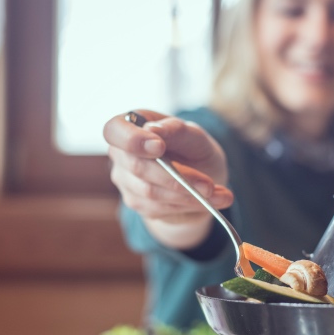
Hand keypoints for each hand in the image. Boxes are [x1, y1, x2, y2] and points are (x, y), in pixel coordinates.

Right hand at [103, 110, 233, 248]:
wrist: (200, 179)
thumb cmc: (194, 149)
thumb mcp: (195, 136)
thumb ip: (176, 130)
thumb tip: (153, 130)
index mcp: (131, 126)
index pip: (114, 130)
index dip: (132, 140)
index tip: (159, 147)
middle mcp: (121, 153)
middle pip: (137, 167)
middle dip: (176, 177)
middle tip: (208, 185)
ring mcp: (125, 180)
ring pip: (151, 192)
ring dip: (188, 195)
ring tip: (218, 194)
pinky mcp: (137, 202)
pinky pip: (160, 208)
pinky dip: (189, 205)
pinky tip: (212, 201)